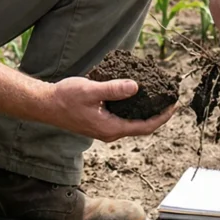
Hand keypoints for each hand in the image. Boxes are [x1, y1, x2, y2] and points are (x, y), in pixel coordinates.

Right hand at [48, 76, 177, 142]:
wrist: (45, 105)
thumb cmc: (65, 98)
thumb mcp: (91, 90)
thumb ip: (113, 89)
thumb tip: (136, 87)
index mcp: (111, 128)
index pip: (145, 126)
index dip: (162, 117)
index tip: (174, 105)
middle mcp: (110, 132)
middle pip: (141, 127)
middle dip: (158, 114)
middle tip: (170, 99)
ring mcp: (104, 129)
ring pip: (132, 123)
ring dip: (146, 112)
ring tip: (157, 97)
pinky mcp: (99, 123)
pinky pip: (122, 119)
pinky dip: (133, 109)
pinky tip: (134, 96)